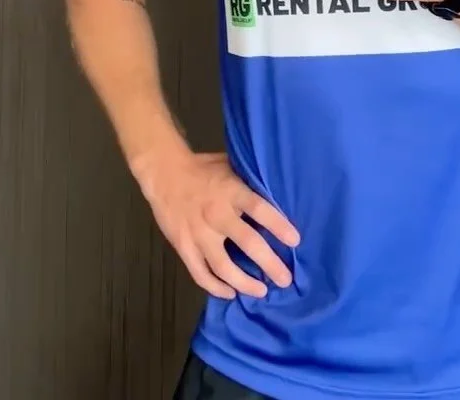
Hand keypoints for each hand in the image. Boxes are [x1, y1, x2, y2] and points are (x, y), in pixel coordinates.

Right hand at [136, 146, 299, 298]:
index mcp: (231, 192)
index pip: (259, 209)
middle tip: (285, 279)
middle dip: (269, 263)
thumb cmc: (203, 168)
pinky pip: (200, 274)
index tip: (295, 241)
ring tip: (261, 291)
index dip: (278, 225)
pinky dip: (216, 288)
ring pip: (224, 267)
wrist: (164, 173)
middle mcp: (217, 214)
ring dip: (244, 283)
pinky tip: (230, 293)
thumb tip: (276, 193)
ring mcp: (199, 234)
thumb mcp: (229, 166)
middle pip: (248, 243)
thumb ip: (248, 182)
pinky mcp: (183, 247)